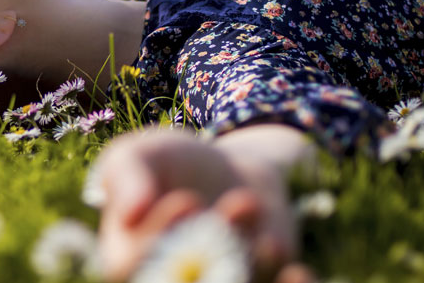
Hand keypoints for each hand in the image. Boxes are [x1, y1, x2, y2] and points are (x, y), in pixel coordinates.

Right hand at [95, 129, 313, 282]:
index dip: (156, 244)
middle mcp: (169, 282)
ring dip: (252, 259)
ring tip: (247, 202)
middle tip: (234, 207)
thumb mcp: (140, 153)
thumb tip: (131, 212)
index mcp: (127, 260)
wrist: (229, 173)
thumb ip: (126, 174)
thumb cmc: (171, 163)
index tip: (185, 200)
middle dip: (211, 256)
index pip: (129, 269)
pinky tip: (298, 274)